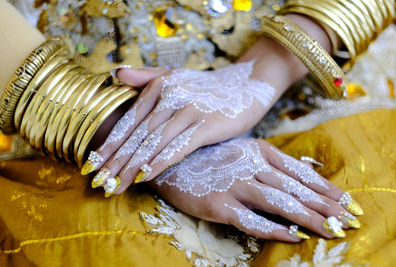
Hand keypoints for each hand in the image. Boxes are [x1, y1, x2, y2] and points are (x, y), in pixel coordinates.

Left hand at [82, 61, 279, 195]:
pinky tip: (146, 176)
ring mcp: (188, 110)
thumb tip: (115, 73)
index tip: (91, 165)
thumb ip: (145, 76)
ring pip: (154, 143)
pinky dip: (160, 162)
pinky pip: (178, 146)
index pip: (127, 121)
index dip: (109, 145)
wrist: (245, 86)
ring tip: (115, 186)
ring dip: (132, 167)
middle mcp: (170, 97)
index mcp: (158, 87)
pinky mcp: (207, 124)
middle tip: (97, 182)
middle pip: (136, 136)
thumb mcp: (175, 75)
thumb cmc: (206, 88)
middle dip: (115, 162)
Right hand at [148, 138, 362, 240]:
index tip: (348, 202)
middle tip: (350, 220)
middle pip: (296, 190)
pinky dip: (273, 230)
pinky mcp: (219, 205)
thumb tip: (310, 167)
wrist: (170, 160)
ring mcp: (235, 186)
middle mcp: (250, 167)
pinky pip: (251, 221)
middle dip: (326, 206)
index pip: (300, 173)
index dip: (326, 188)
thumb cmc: (211, 154)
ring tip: (332, 230)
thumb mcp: (244, 147)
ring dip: (308, 218)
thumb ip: (275, 158)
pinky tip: (293, 238)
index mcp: (259, 151)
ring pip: (280, 204)